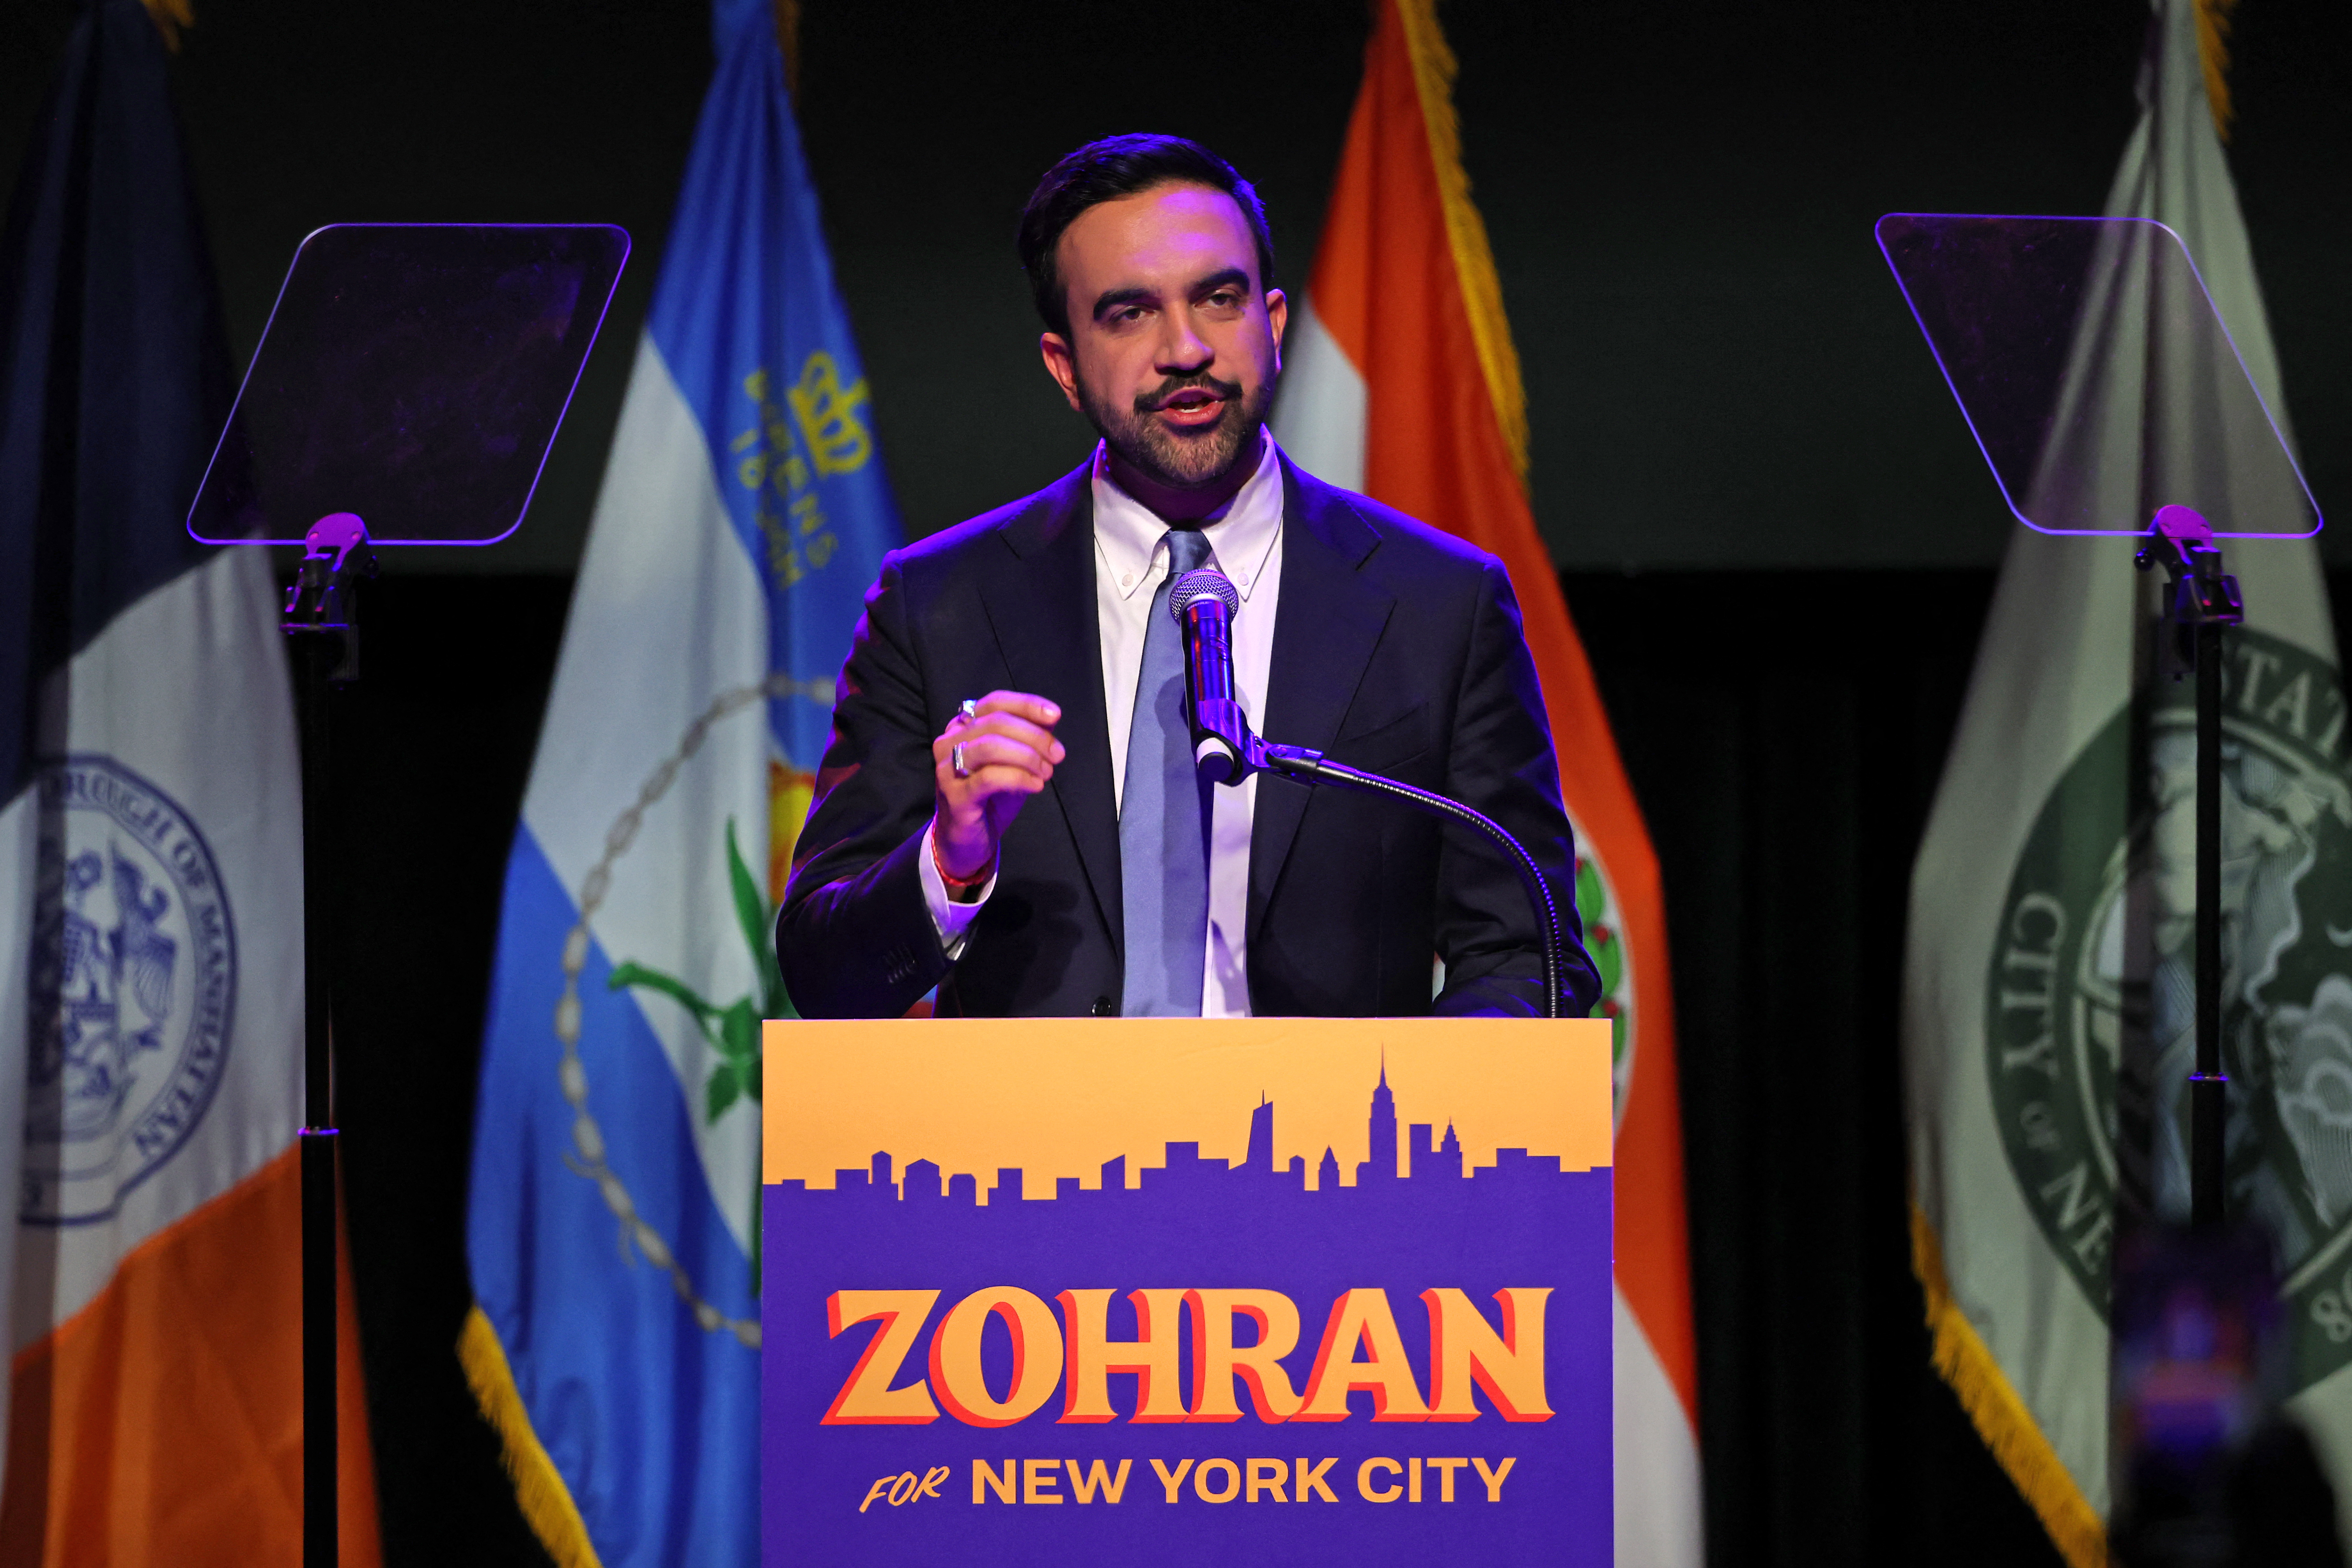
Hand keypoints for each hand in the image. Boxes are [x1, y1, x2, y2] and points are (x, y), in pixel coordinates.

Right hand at [933, 691, 1064, 885]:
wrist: (966, 840)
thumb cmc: (991, 797)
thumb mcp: (1014, 763)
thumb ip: (1029, 739)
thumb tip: (1051, 718)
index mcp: (963, 727)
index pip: (995, 703)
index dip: (1026, 705)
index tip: (1055, 715)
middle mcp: (949, 742)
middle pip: (996, 722)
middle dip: (1034, 735)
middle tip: (1058, 754)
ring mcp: (948, 768)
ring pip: (990, 746)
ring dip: (1027, 756)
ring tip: (1047, 771)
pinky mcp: (954, 795)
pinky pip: (989, 777)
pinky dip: (1018, 777)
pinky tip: (1036, 785)